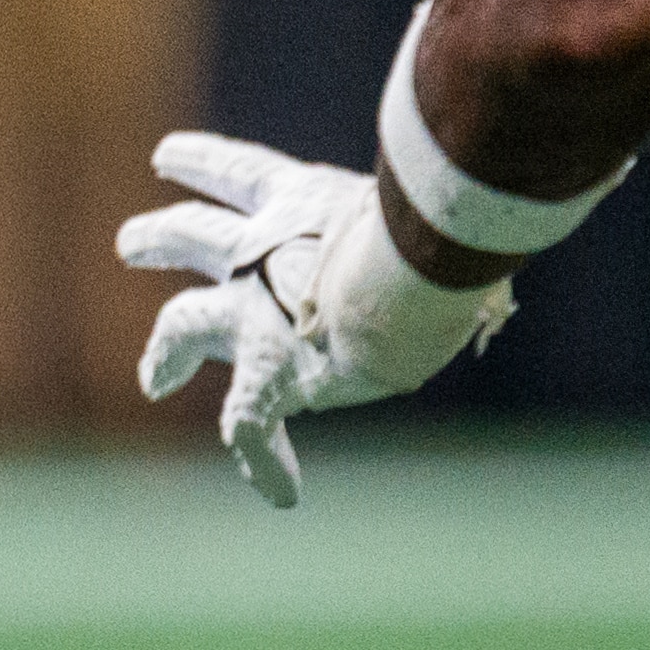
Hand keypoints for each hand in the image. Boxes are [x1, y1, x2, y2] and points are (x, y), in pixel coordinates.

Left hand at [117, 131, 510, 506]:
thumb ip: (440, 180)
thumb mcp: (426, 184)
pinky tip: (282, 494)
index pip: (243, 171)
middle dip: (163, 238)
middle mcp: (261, 252)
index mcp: (298, 200)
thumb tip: (519, 154)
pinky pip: (250, 427)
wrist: (412, 272)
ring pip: (186, 324)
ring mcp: (255, 314)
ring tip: (151, 379)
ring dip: (167, 349)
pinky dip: (266, 462)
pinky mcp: (268, 373)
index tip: (163, 156)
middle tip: (130, 243)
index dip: (204, 161)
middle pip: (195, 236)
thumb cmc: (437, 219)